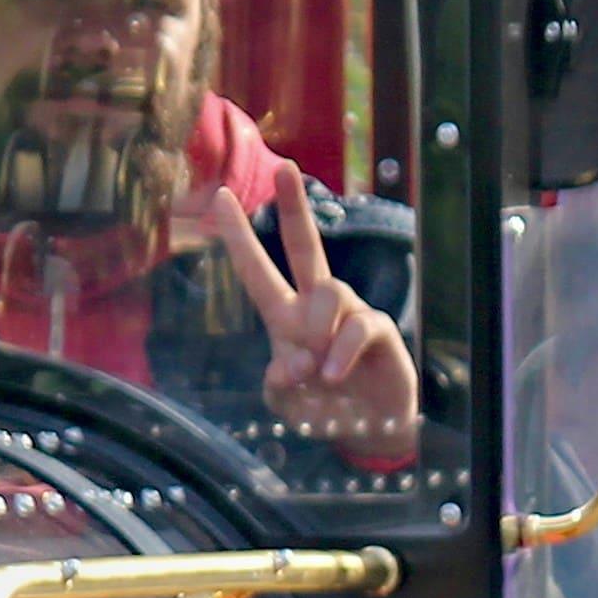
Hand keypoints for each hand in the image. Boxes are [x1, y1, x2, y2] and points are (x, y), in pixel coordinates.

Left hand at [189, 158, 419, 466]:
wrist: (368, 429)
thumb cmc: (324, 408)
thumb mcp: (287, 403)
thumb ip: (278, 384)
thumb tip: (292, 360)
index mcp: (285, 318)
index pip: (258, 271)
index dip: (239, 237)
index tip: (220, 197)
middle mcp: (315, 307)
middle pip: (305, 246)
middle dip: (293, 207)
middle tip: (285, 168)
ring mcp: (348, 313)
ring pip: (329, 290)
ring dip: (318, 332)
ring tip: (323, 373)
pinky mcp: (377, 328)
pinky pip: (357, 324)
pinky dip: (342, 352)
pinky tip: (334, 376)